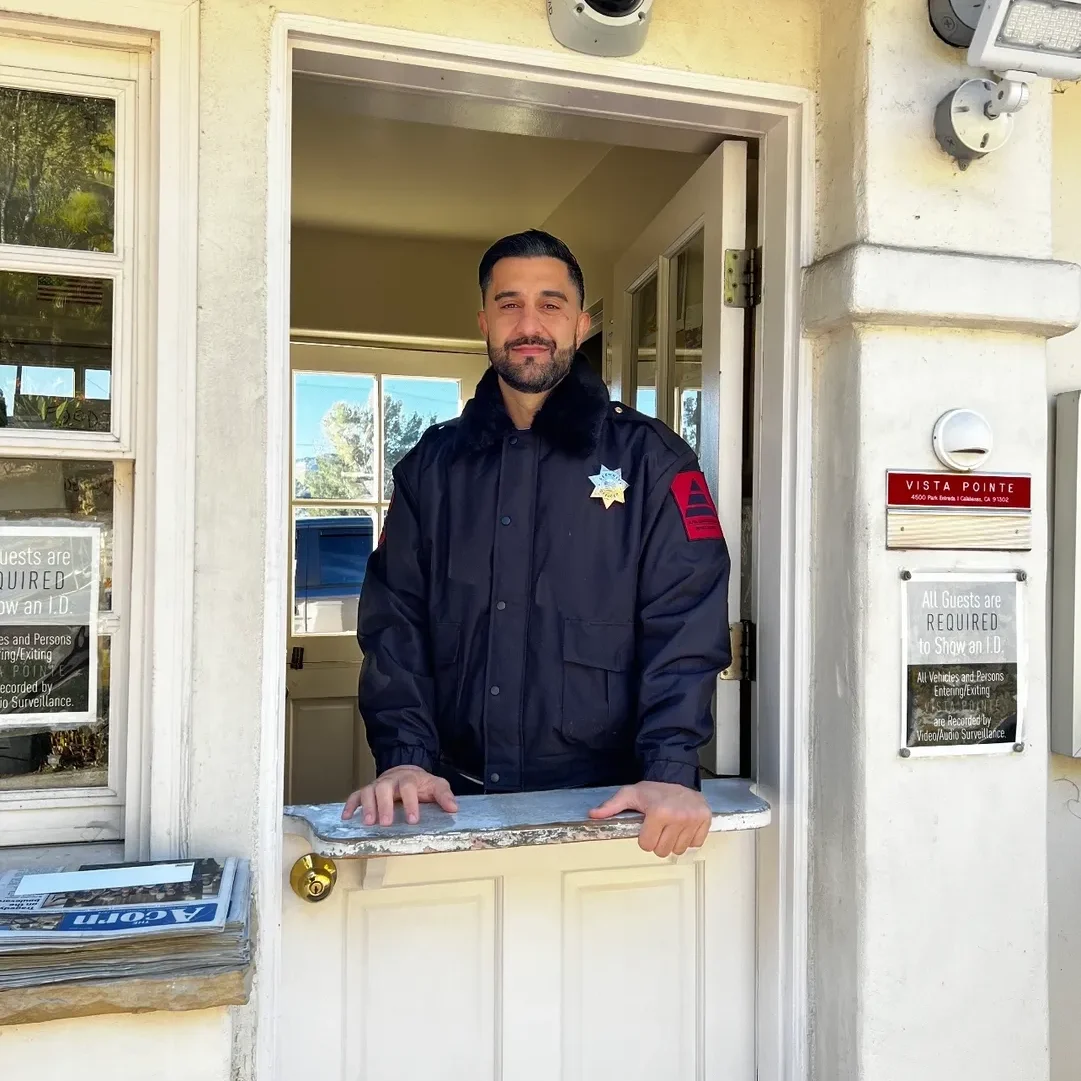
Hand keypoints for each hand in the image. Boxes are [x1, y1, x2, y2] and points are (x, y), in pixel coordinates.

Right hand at [341, 765, 457, 825]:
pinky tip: (346, 817)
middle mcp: (390, 780)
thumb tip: (453, 808)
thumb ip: (444, 795)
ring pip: (368, 791)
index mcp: (408, 779)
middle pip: (384, 788)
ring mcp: (377, 785)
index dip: (410, 803)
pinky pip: (355, 795)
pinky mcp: (367, 790)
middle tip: (385, 823)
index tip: (412, 820)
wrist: (406, 771)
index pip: (408, 787)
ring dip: (367, 806)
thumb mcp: (436, 785)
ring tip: (368, 822)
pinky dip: (350, 805)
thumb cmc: (421, 784)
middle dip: (384, 805)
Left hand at [588, 780, 711, 856]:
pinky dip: (688, 838)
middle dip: (658, 841)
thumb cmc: (653, 789)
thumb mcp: (630, 794)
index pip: (647, 845)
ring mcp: (693, 819)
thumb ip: (611, 807)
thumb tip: (593, 815)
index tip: (646, 826)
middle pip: (662, 850)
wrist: (676, 776)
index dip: (644, 837)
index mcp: (659, 812)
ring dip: (673, 841)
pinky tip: (682, 826)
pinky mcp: (705, 820)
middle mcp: (678, 816)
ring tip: (670, 826)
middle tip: (658, 827)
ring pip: (679, 850)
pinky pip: (695, 843)